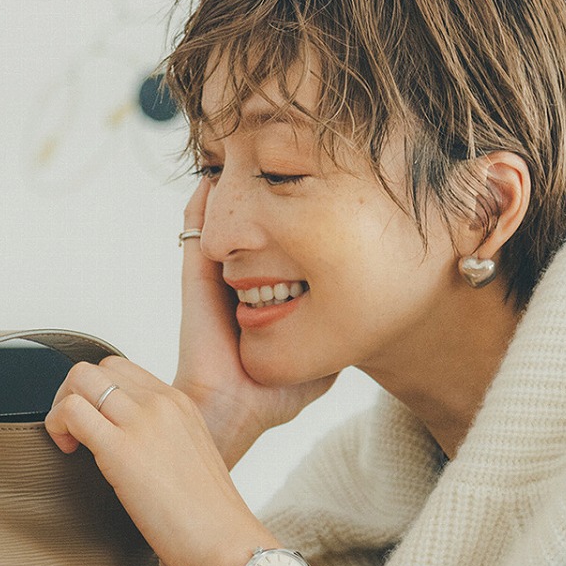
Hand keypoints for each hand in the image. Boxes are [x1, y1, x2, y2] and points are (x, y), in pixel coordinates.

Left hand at [45, 356, 274, 565]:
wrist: (226, 542)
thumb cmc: (210, 517)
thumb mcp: (189, 459)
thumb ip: (161, 441)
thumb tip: (130, 449)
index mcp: (181, 404)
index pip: (123, 371)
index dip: (98, 393)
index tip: (96, 424)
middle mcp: (162, 404)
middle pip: (98, 368)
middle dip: (73, 394)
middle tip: (74, 431)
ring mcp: (143, 423)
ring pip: (80, 379)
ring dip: (62, 406)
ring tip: (70, 442)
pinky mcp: (122, 450)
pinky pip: (72, 411)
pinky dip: (57, 426)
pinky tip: (69, 452)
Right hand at [176, 178, 336, 468]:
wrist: (231, 410)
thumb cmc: (271, 397)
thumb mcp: (321, 366)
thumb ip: (338, 341)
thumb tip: (368, 322)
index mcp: (263, 300)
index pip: (279, 252)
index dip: (294, 225)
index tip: (316, 198)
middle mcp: (238, 284)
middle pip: (250, 230)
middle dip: (264, 200)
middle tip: (280, 161)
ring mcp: (216, 278)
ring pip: (223, 224)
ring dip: (231, 193)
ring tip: (243, 155)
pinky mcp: (197, 277)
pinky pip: (197, 230)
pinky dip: (203, 202)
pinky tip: (213, 177)